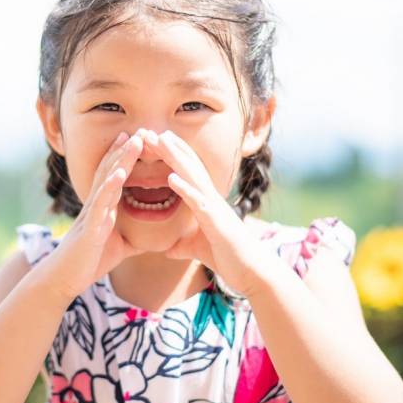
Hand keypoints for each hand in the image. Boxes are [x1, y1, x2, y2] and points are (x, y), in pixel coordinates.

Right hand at [40, 131, 145, 300]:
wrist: (64, 279)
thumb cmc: (89, 262)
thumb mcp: (117, 247)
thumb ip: (131, 238)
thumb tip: (150, 240)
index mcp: (102, 208)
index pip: (112, 176)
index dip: (123, 157)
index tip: (136, 139)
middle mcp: (95, 206)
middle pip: (110, 171)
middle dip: (124, 150)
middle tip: (138, 130)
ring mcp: (91, 214)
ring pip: (106, 181)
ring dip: (119, 160)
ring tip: (132, 142)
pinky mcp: (89, 228)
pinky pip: (100, 205)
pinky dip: (109, 187)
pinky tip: (119, 174)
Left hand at [140, 128, 270, 297]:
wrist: (251, 272)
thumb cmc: (228, 258)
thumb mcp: (197, 250)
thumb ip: (183, 246)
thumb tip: (168, 250)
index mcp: (205, 202)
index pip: (187, 172)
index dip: (172, 155)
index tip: (155, 140)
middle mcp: (210, 198)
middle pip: (188, 166)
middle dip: (170, 148)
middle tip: (151, 130)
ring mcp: (214, 208)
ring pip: (193, 176)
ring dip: (176, 158)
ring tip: (161, 141)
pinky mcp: (216, 221)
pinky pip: (198, 202)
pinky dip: (185, 189)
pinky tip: (171, 178)